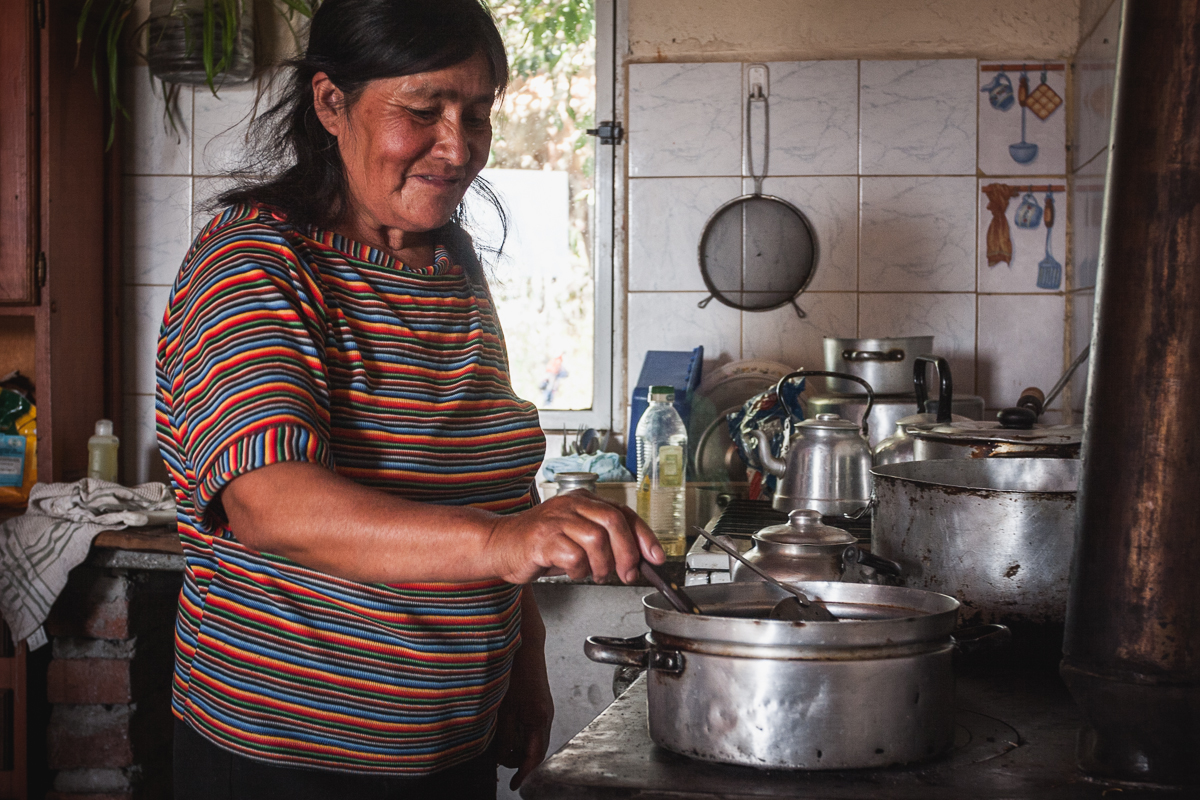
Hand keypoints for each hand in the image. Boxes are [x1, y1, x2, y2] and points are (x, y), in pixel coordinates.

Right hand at [487, 492, 663, 584]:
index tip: (656, 558)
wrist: (500, 545)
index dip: (645, 536)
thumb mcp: (578, 538)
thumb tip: (639, 559)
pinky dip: (579, 571)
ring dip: (602, 565)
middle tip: (627, 574)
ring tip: (594, 574)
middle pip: (614, 523)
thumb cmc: (541, 544)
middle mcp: (572, 504)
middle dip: (627, 554)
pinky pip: (574, 557)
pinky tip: (572, 572)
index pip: (624, 513)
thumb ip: (606, 543)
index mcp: (584, 500)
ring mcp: (556, 519)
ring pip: (596, 540)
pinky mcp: (542, 538)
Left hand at [496, 636, 553, 789]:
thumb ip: (504, 735)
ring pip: (533, 739)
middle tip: (500, 763)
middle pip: (536, 750)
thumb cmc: (515, 672)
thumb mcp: (505, 708)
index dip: (525, 773)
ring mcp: (544, 709)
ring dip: (519, 748)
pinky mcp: (539, 703)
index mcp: (539, 719)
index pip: (535, 756)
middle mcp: (545, 716)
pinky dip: (520, 736)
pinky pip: (531, 727)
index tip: (515, 785)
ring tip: (499, 748)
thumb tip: (501, 758)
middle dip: (520, 762)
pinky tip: (505, 732)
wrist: (525, 645)